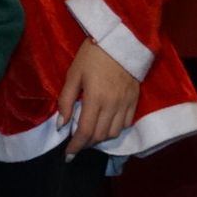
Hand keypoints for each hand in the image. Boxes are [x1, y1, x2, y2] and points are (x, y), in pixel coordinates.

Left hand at [58, 39, 138, 156]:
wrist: (120, 41)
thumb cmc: (91, 56)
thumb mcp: (72, 75)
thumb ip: (66, 101)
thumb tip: (62, 125)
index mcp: (96, 99)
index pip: (86, 132)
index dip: (76, 146)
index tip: (68, 155)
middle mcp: (113, 105)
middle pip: (100, 135)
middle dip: (86, 143)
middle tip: (76, 144)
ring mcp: (126, 104)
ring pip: (114, 133)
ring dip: (100, 138)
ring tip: (89, 136)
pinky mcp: (135, 100)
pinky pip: (126, 124)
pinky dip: (114, 130)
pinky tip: (105, 126)